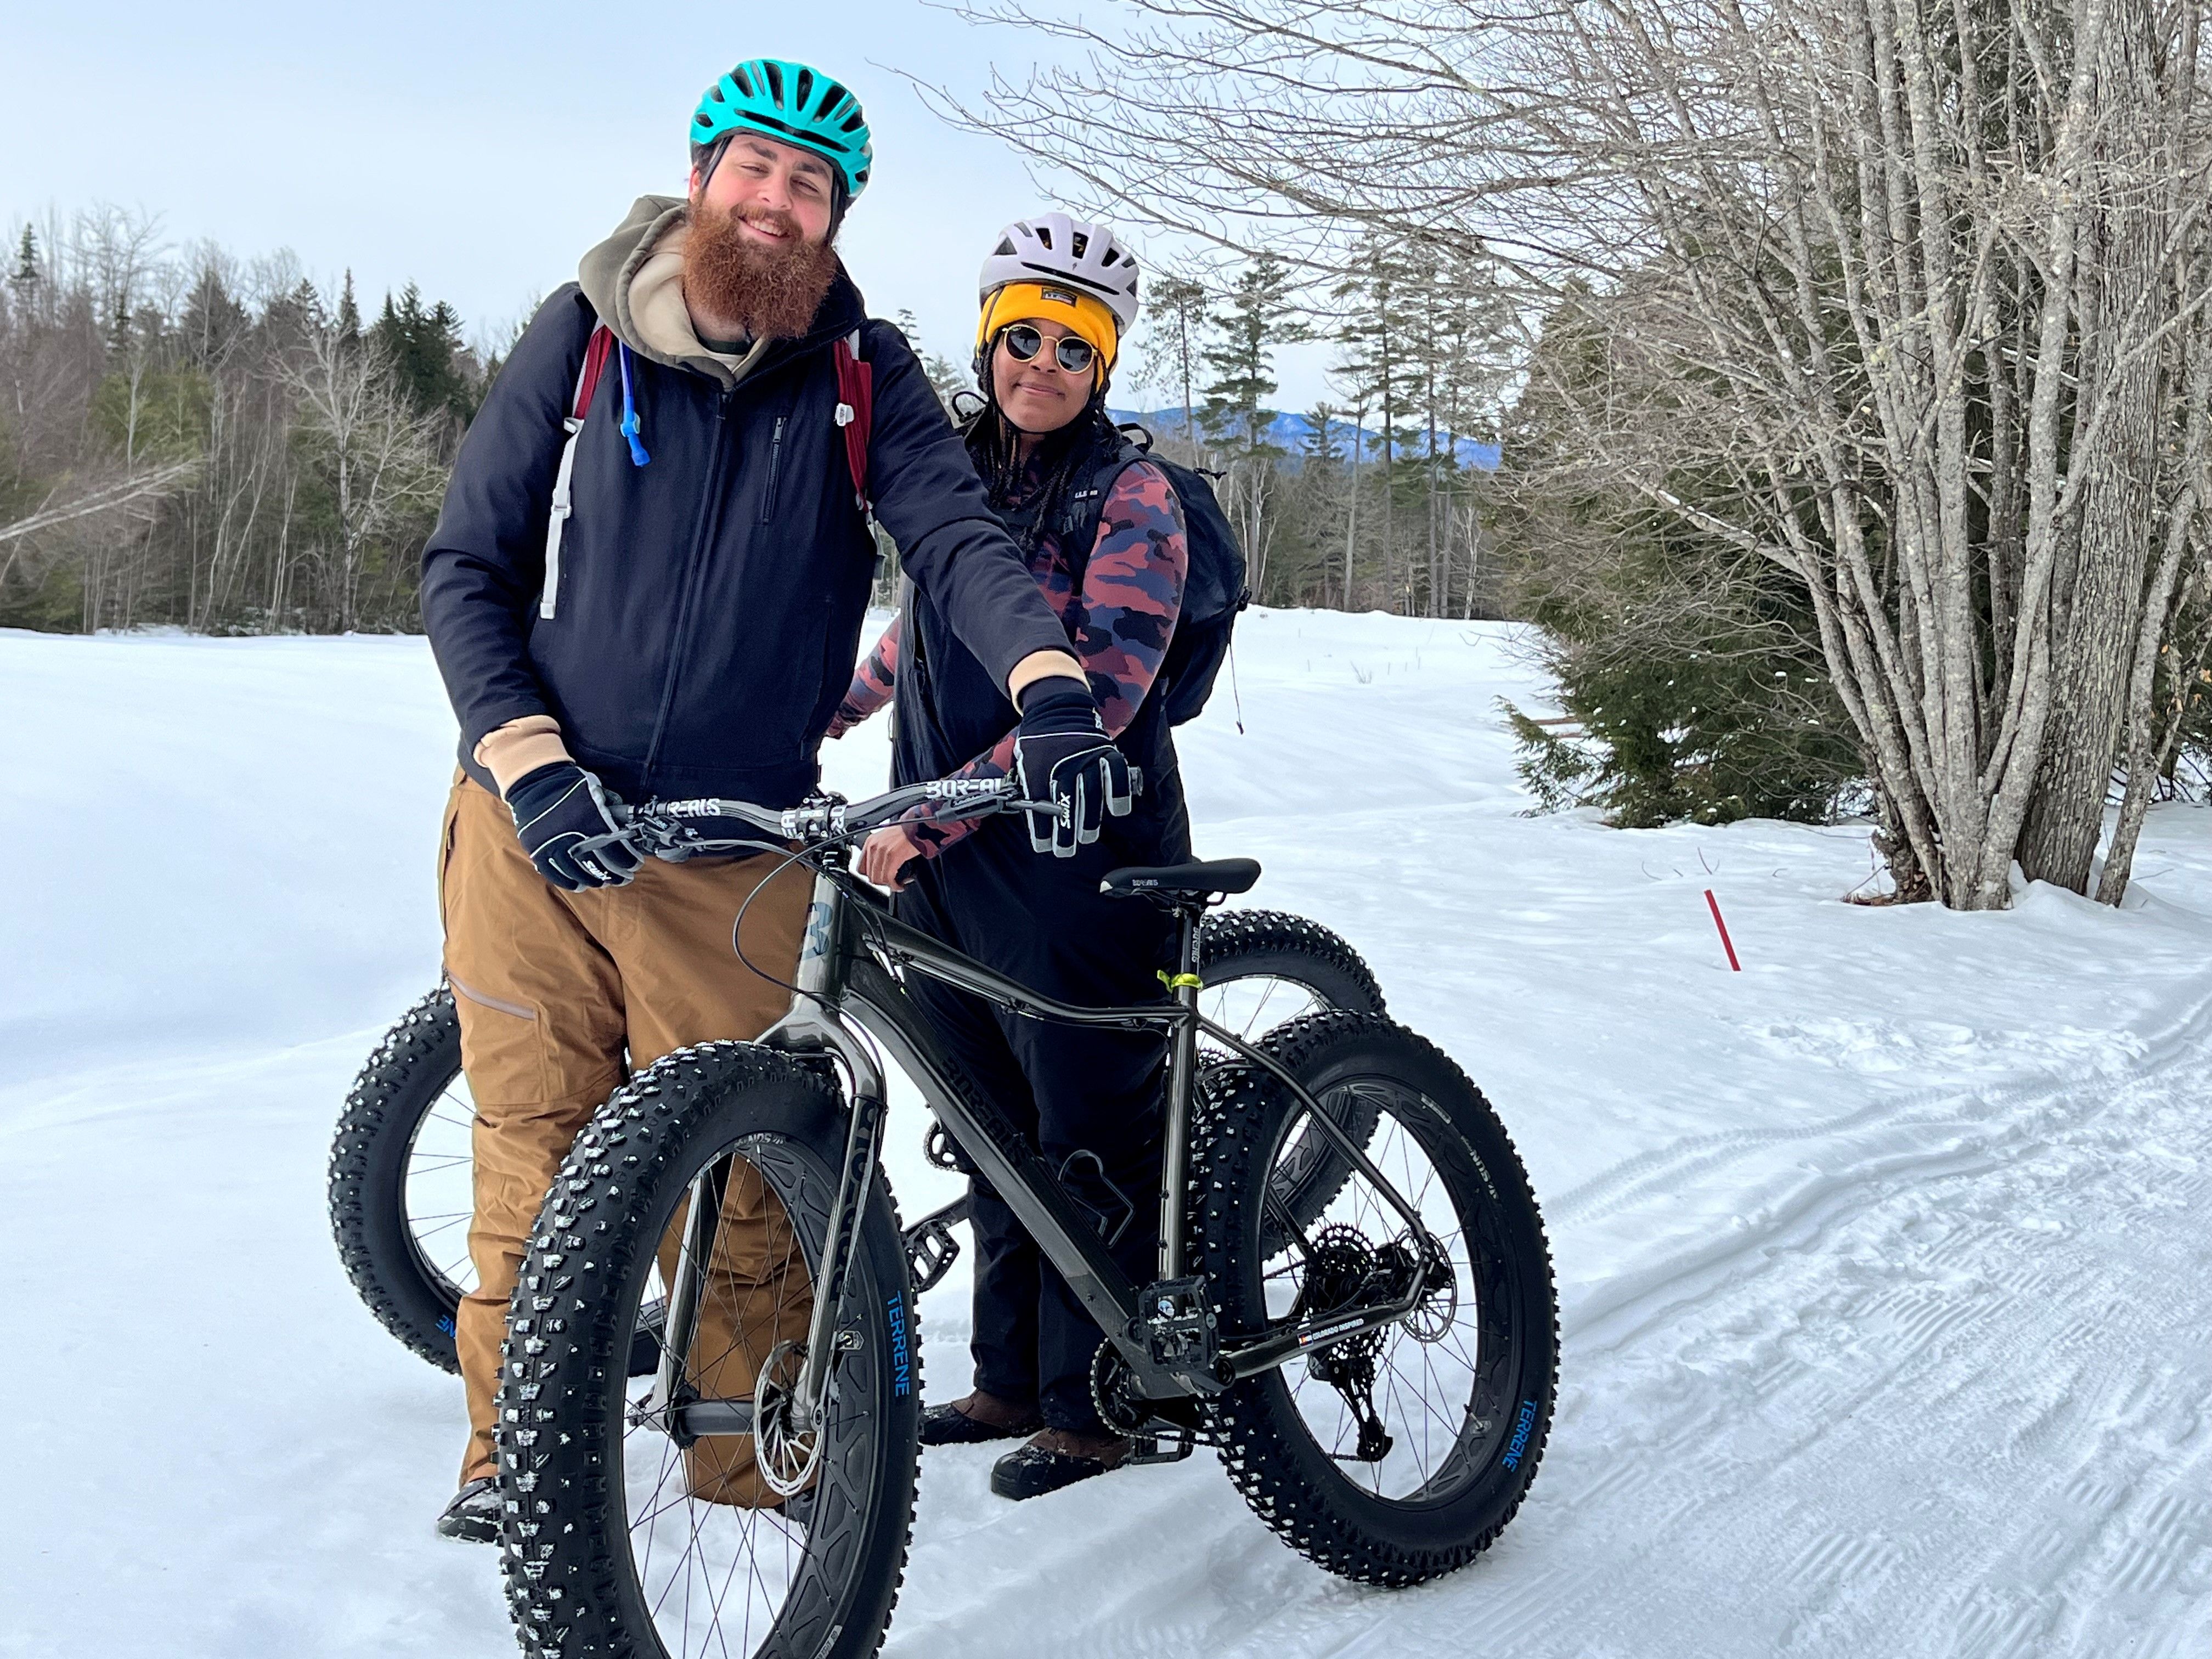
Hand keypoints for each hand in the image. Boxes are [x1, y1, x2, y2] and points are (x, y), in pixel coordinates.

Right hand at [504, 762, 641, 889]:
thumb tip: (627, 826)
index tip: (635, 864)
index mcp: (591, 820)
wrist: (535, 781)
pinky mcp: (537, 851)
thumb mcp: (596, 792)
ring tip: (605, 881)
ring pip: (579, 874)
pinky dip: (569, 882)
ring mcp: (553, 846)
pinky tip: (580, 885)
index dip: (628, 860)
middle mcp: (573, 836)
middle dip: (616, 875)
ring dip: (596, 880)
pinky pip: (555, 874)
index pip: (616, 850)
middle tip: (625, 877)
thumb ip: (611, 810)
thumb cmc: (569, 786)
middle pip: (600, 866)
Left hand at [858, 825, 923, 887]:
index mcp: (870, 842)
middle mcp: (874, 847)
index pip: (861, 868)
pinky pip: (889, 878)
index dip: (871, 876)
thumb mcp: (886, 839)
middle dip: (882, 882)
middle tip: (891, 882)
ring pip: (879, 878)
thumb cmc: (906, 832)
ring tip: (897, 884)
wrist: (918, 826)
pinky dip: (895, 885)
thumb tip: (879, 866)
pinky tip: (900, 885)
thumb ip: (879, 851)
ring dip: (889, 884)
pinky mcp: (893, 856)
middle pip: (871, 875)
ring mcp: (882, 852)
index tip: (879, 878)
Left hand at [1012, 680, 1133, 856]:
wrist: (1057, 706)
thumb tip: (1031, 815)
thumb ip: (1028, 787)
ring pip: (1091, 794)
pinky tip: (1117, 811)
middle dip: (1066, 832)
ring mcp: (1087, 757)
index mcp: (1038, 767)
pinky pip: (1118, 775)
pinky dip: (1119, 794)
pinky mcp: (1107, 751)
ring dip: (1090, 820)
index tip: (1044, 847)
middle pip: (1066, 803)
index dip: (1041, 830)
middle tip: (1065, 852)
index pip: (1039, 805)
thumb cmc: (1038, 740)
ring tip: (1087, 837)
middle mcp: (1063, 763)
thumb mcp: (1024, 761)